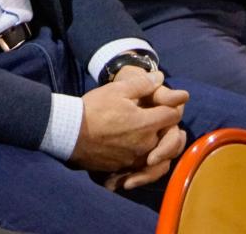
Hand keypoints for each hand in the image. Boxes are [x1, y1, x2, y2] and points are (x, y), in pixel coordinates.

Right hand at [70, 69, 186, 174]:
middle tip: (170, 122)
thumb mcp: (117, 90)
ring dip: (163, 146)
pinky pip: (145, 168)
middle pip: (171, 138)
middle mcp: (146, 144)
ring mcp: (135, 158)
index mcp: (147, 123)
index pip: (173, 115)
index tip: (174, 101)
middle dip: (172, 128)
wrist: (70, 133)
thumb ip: (142, 84)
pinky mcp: (124, 167)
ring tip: (160, 139)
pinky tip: (144, 154)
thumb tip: (160, 77)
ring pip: (160, 156)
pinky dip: (149, 161)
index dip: (175, 106)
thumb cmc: (94, 108)